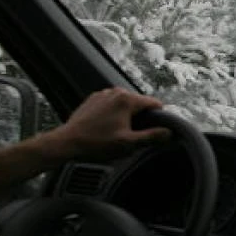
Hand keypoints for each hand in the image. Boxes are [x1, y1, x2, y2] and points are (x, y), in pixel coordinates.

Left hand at [40, 87, 170, 160]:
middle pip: (139, 103)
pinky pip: (111, 105)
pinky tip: (106, 128)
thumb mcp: (128, 144)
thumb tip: (169, 132)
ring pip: (125, 104)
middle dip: (140, 118)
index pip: (154, 104)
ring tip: (118, 133)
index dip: (159, 117)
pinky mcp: (93, 100)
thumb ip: (152, 136)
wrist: (66, 143)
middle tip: (132, 136)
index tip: (155, 131)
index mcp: (127, 99)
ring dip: (126, 116)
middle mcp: (115, 92)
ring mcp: (103, 94)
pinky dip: (113, 114)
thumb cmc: (96, 144)